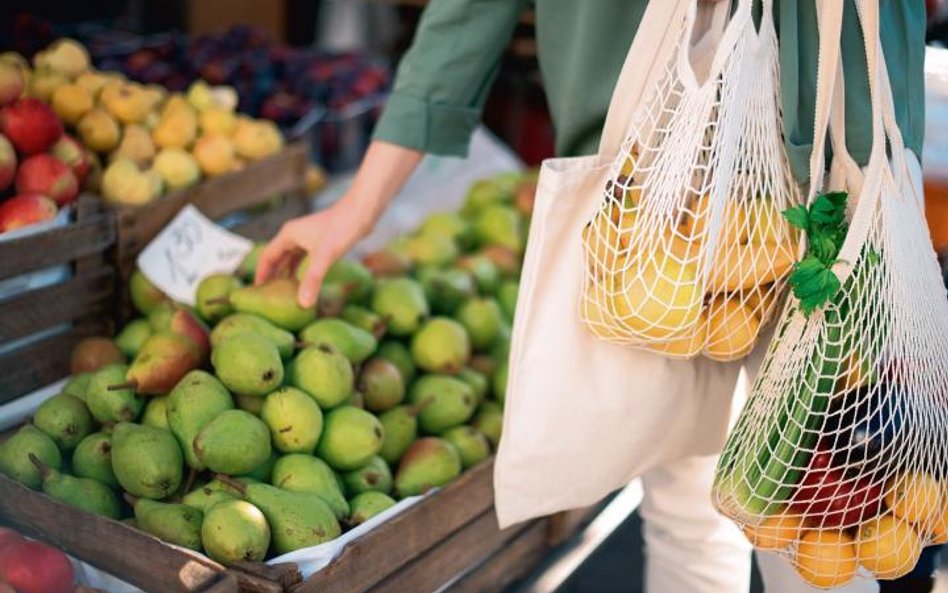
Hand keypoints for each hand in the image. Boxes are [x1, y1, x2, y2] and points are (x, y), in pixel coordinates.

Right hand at [254, 141, 422, 307]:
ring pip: (290, 258)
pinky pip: (304, 257)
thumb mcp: (325, 257)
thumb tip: (302, 304)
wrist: (363, 210)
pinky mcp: (320, 240)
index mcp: (288, 235)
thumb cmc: (343, 228)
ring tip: (283, 293)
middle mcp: (294, 234)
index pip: (267, 257)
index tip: (256, 294)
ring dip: (286, 273)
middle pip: (276, 258)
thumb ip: (313, 280)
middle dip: (272, 277)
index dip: (260, 276)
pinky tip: (304, 282)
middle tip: (267, 298)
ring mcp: (307, 236)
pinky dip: (300, 269)